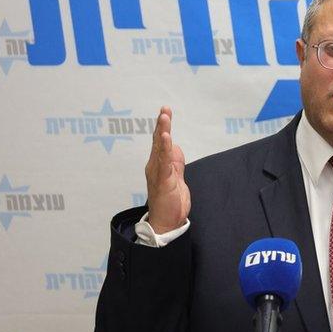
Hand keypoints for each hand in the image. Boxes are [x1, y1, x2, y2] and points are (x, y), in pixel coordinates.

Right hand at [144, 106, 190, 233]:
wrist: (166, 222)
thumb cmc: (170, 201)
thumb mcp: (177, 178)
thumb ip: (176, 162)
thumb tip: (176, 148)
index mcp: (158, 165)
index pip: (161, 143)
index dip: (163, 127)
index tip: (166, 112)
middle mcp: (155, 166)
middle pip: (158, 142)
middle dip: (162, 125)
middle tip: (165, 109)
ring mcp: (158, 173)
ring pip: (160, 148)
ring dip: (162, 132)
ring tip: (164, 117)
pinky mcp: (163, 180)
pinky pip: (164, 161)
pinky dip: (165, 149)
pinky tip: (166, 138)